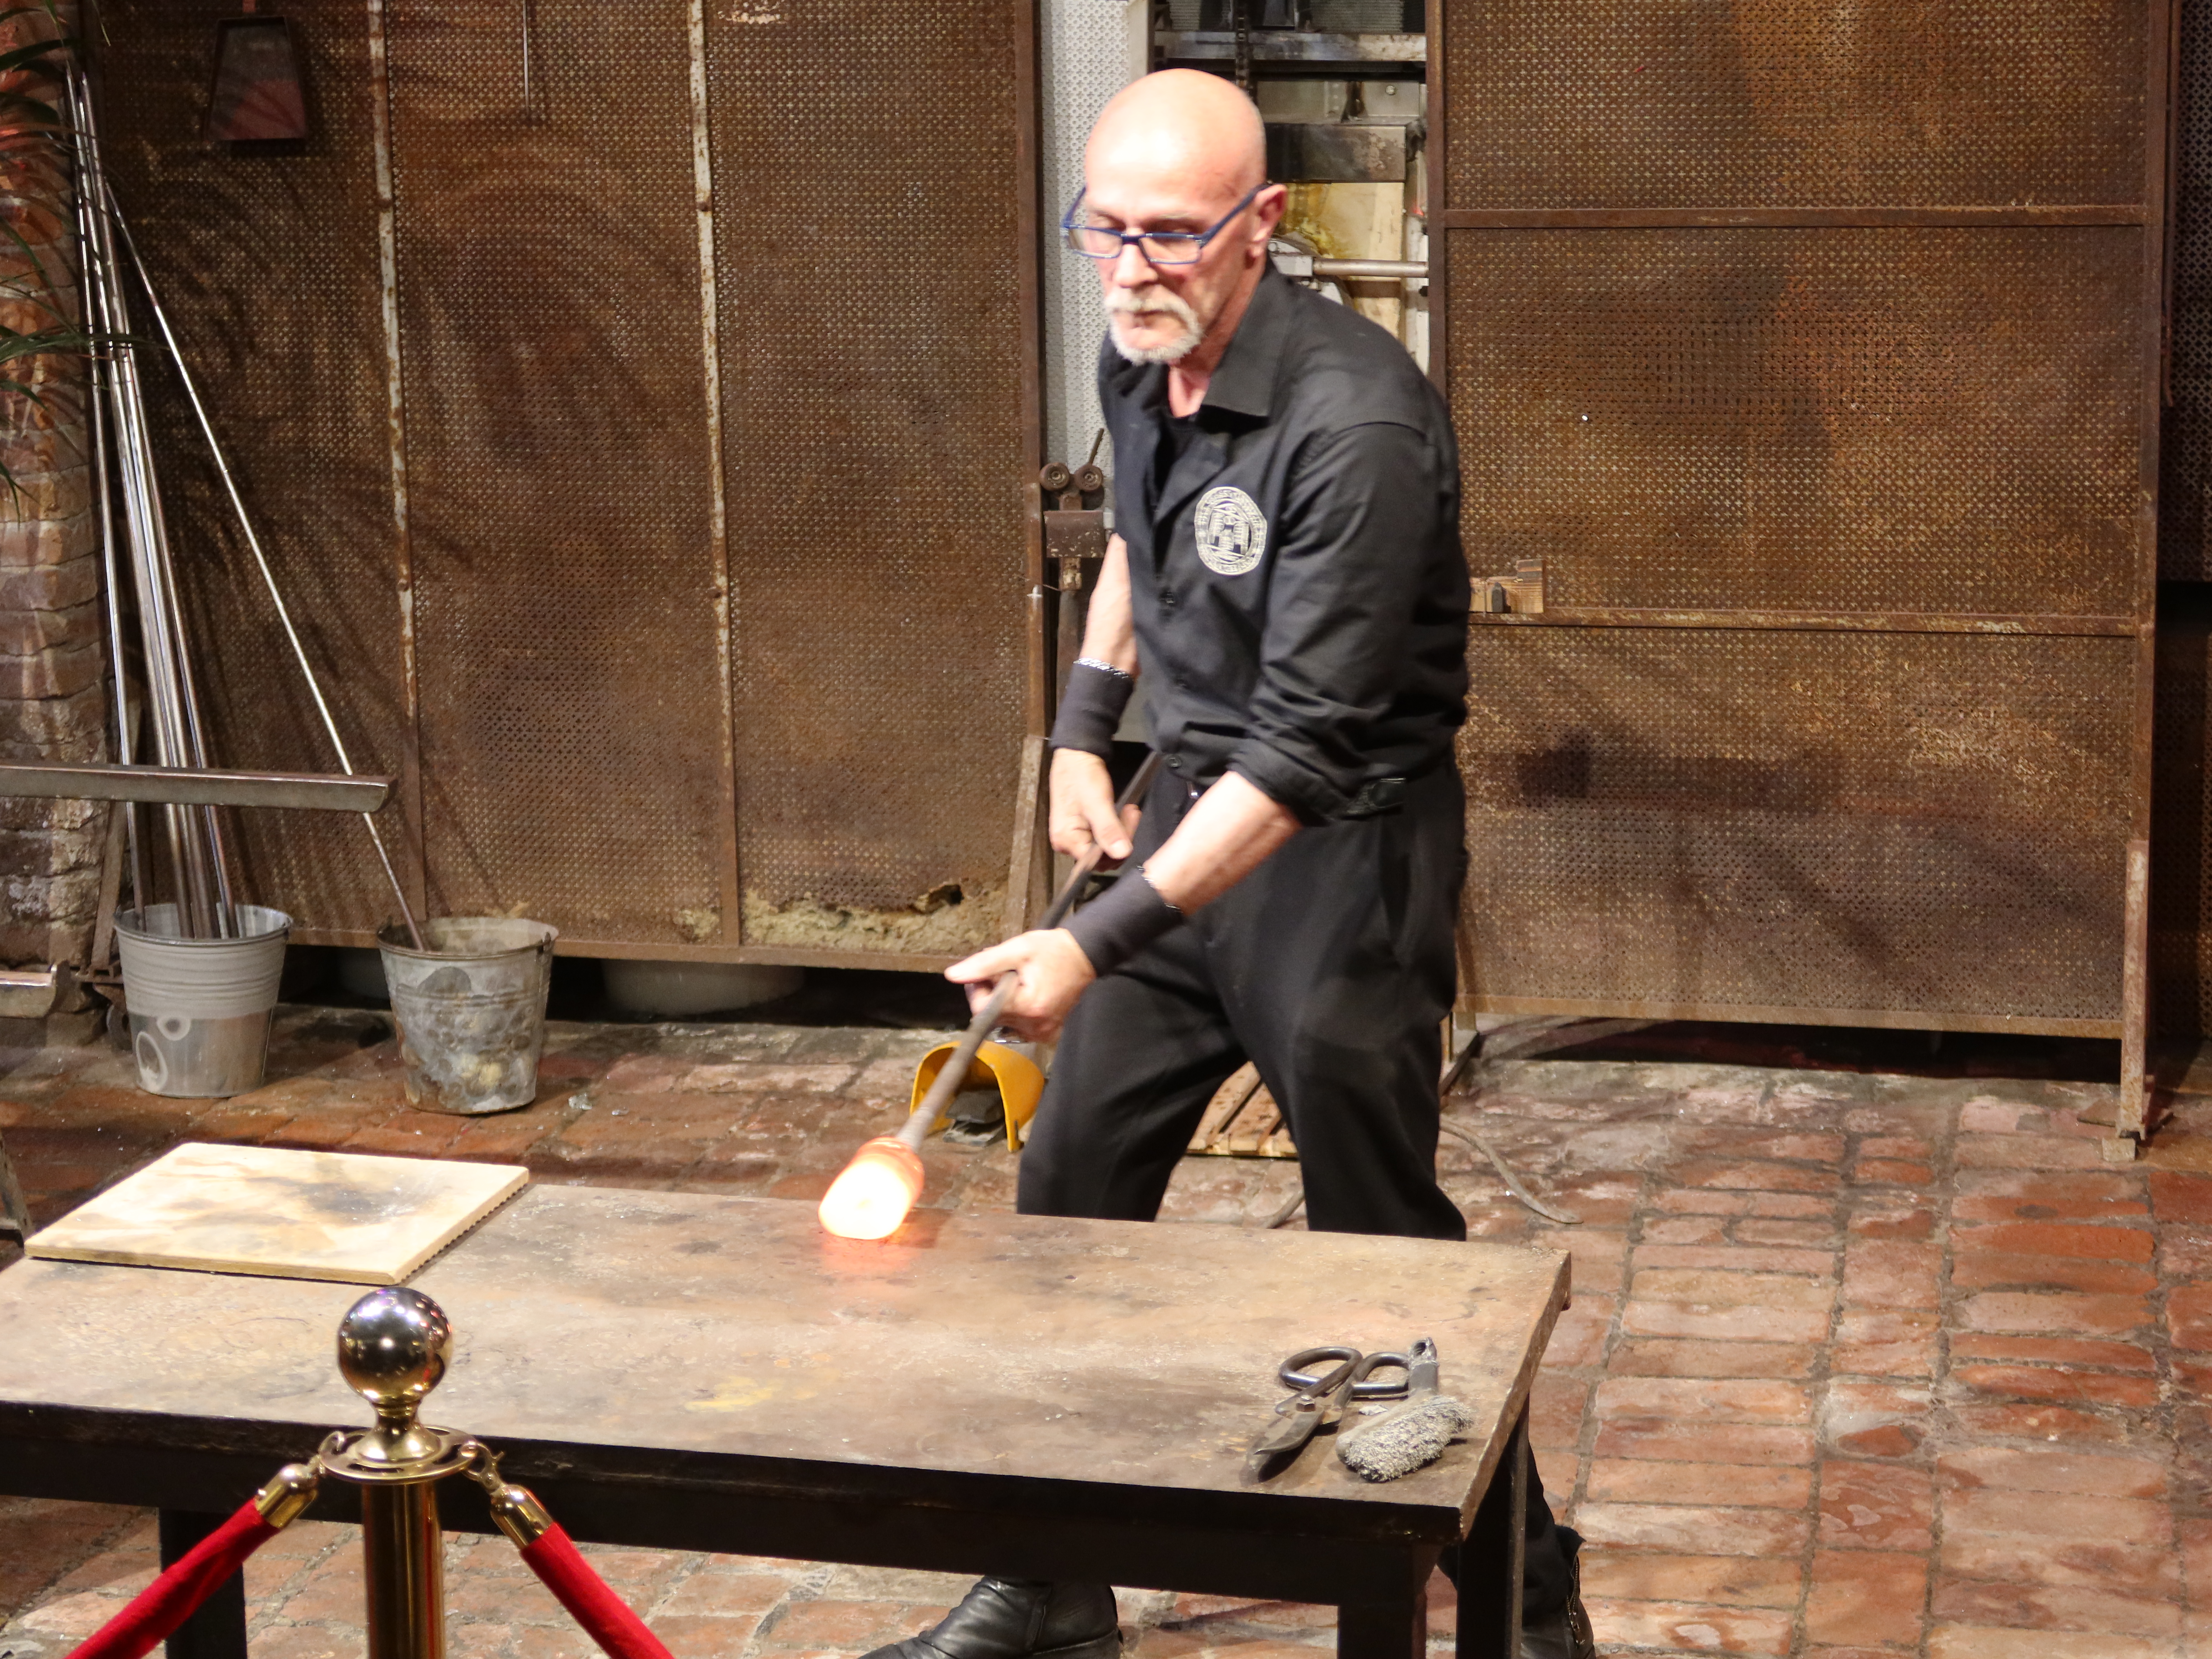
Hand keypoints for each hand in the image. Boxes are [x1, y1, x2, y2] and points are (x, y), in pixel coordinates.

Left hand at [945, 928, 1096, 1041]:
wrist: (1084, 955)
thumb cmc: (1051, 949)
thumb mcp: (1015, 950)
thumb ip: (983, 964)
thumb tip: (952, 976)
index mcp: (1027, 1006)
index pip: (981, 1009)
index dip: (978, 989)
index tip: (989, 972)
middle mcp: (1035, 1026)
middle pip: (991, 1016)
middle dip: (991, 993)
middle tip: (1005, 971)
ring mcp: (1042, 1032)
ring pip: (1003, 1021)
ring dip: (1003, 1002)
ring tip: (1018, 980)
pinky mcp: (1047, 1033)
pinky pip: (1018, 1026)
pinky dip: (1016, 1011)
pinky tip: (1026, 994)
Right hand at [1049, 747, 1138, 862]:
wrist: (1076, 756)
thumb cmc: (1081, 775)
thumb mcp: (1097, 803)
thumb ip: (1108, 830)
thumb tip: (1120, 853)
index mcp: (1066, 840)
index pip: (1098, 861)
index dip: (1117, 848)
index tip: (1130, 823)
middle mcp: (1067, 843)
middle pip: (1102, 856)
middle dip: (1121, 837)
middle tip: (1131, 813)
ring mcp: (1073, 836)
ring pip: (1105, 847)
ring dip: (1121, 830)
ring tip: (1129, 810)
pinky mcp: (1081, 829)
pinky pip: (1102, 837)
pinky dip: (1115, 826)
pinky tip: (1121, 811)